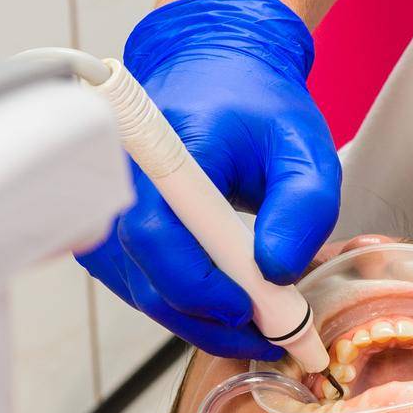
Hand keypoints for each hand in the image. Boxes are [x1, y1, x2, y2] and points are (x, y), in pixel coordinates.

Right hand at [77, 0, 340, 358]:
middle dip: (211, 318)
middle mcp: (118, 179)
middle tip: (274, 332)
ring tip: (263, 320)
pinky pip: (141, 287)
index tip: (253, 309)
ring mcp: (107, 209)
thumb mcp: (305, 148)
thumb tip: (278, 271)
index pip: (154, 232)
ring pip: (142, 291)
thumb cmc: (260, 111)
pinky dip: (187, 306)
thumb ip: (303, 206)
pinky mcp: (110, 235)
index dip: (199, 285)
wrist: (220, 81)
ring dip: (202, 320)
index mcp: (161, 147)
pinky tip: (230, 304)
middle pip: (145, 275)